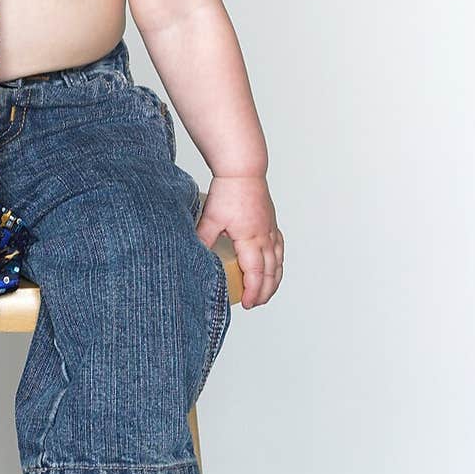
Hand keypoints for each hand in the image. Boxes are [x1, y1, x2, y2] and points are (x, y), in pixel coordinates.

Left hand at [196, 174, 283, 309]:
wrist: (243, 170)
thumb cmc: (229, 190)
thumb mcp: (211, 218)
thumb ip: (204, 239)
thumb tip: (195, 256)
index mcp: (251, 238)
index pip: (255, 272)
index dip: (253, 291)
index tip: (248, 304)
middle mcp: (265, 236)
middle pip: (271, 272)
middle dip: (265, 291)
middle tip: (256, 303)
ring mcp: (270, 229)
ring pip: (278, 261)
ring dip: (274, 279)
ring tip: (266, 291)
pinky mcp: (271, 222)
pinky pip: (279, 248)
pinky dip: (278, 262)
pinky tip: (273, 266)